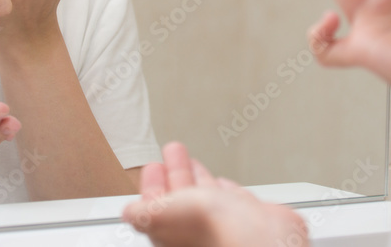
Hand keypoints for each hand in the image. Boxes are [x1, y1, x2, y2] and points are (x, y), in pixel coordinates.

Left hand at [122, 143, 307, 246]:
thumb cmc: (213, 231)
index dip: (153, 186)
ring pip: (205, 197)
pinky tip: (221, 184)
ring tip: (189, 159)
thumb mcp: (161, 215)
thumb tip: (129, 213)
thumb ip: (143, 212)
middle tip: (172, 153)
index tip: (153, 167)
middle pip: (181, 198)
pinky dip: (223, 189)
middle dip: (175, 174)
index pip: (158, 208)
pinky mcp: (249, 217)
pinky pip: (231, 200)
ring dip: (196, 177)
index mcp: (173, 231)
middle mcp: (198, 230)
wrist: (261, 236)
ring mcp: (225, 223)